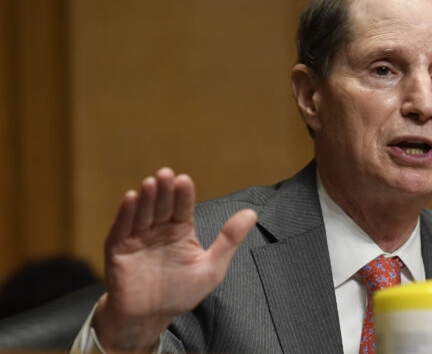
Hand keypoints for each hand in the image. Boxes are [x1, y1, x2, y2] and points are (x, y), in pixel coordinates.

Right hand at [92, 167, 256, 352]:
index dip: (183, 194)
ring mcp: (138, 236)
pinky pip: (121, 228)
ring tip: (151, 183)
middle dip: (164, 190)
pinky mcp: (118, 248)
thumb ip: (229, 241)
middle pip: (162, 205)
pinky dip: (125, 214)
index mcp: (181, 229)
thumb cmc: (181, 292)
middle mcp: (159, 228)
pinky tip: (131, 198)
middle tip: (166, 174)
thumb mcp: (211, 268)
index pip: (183, 207)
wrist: (149, 317)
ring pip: (143, 212)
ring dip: (146, 197)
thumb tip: (252, 213)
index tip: (185, 180)